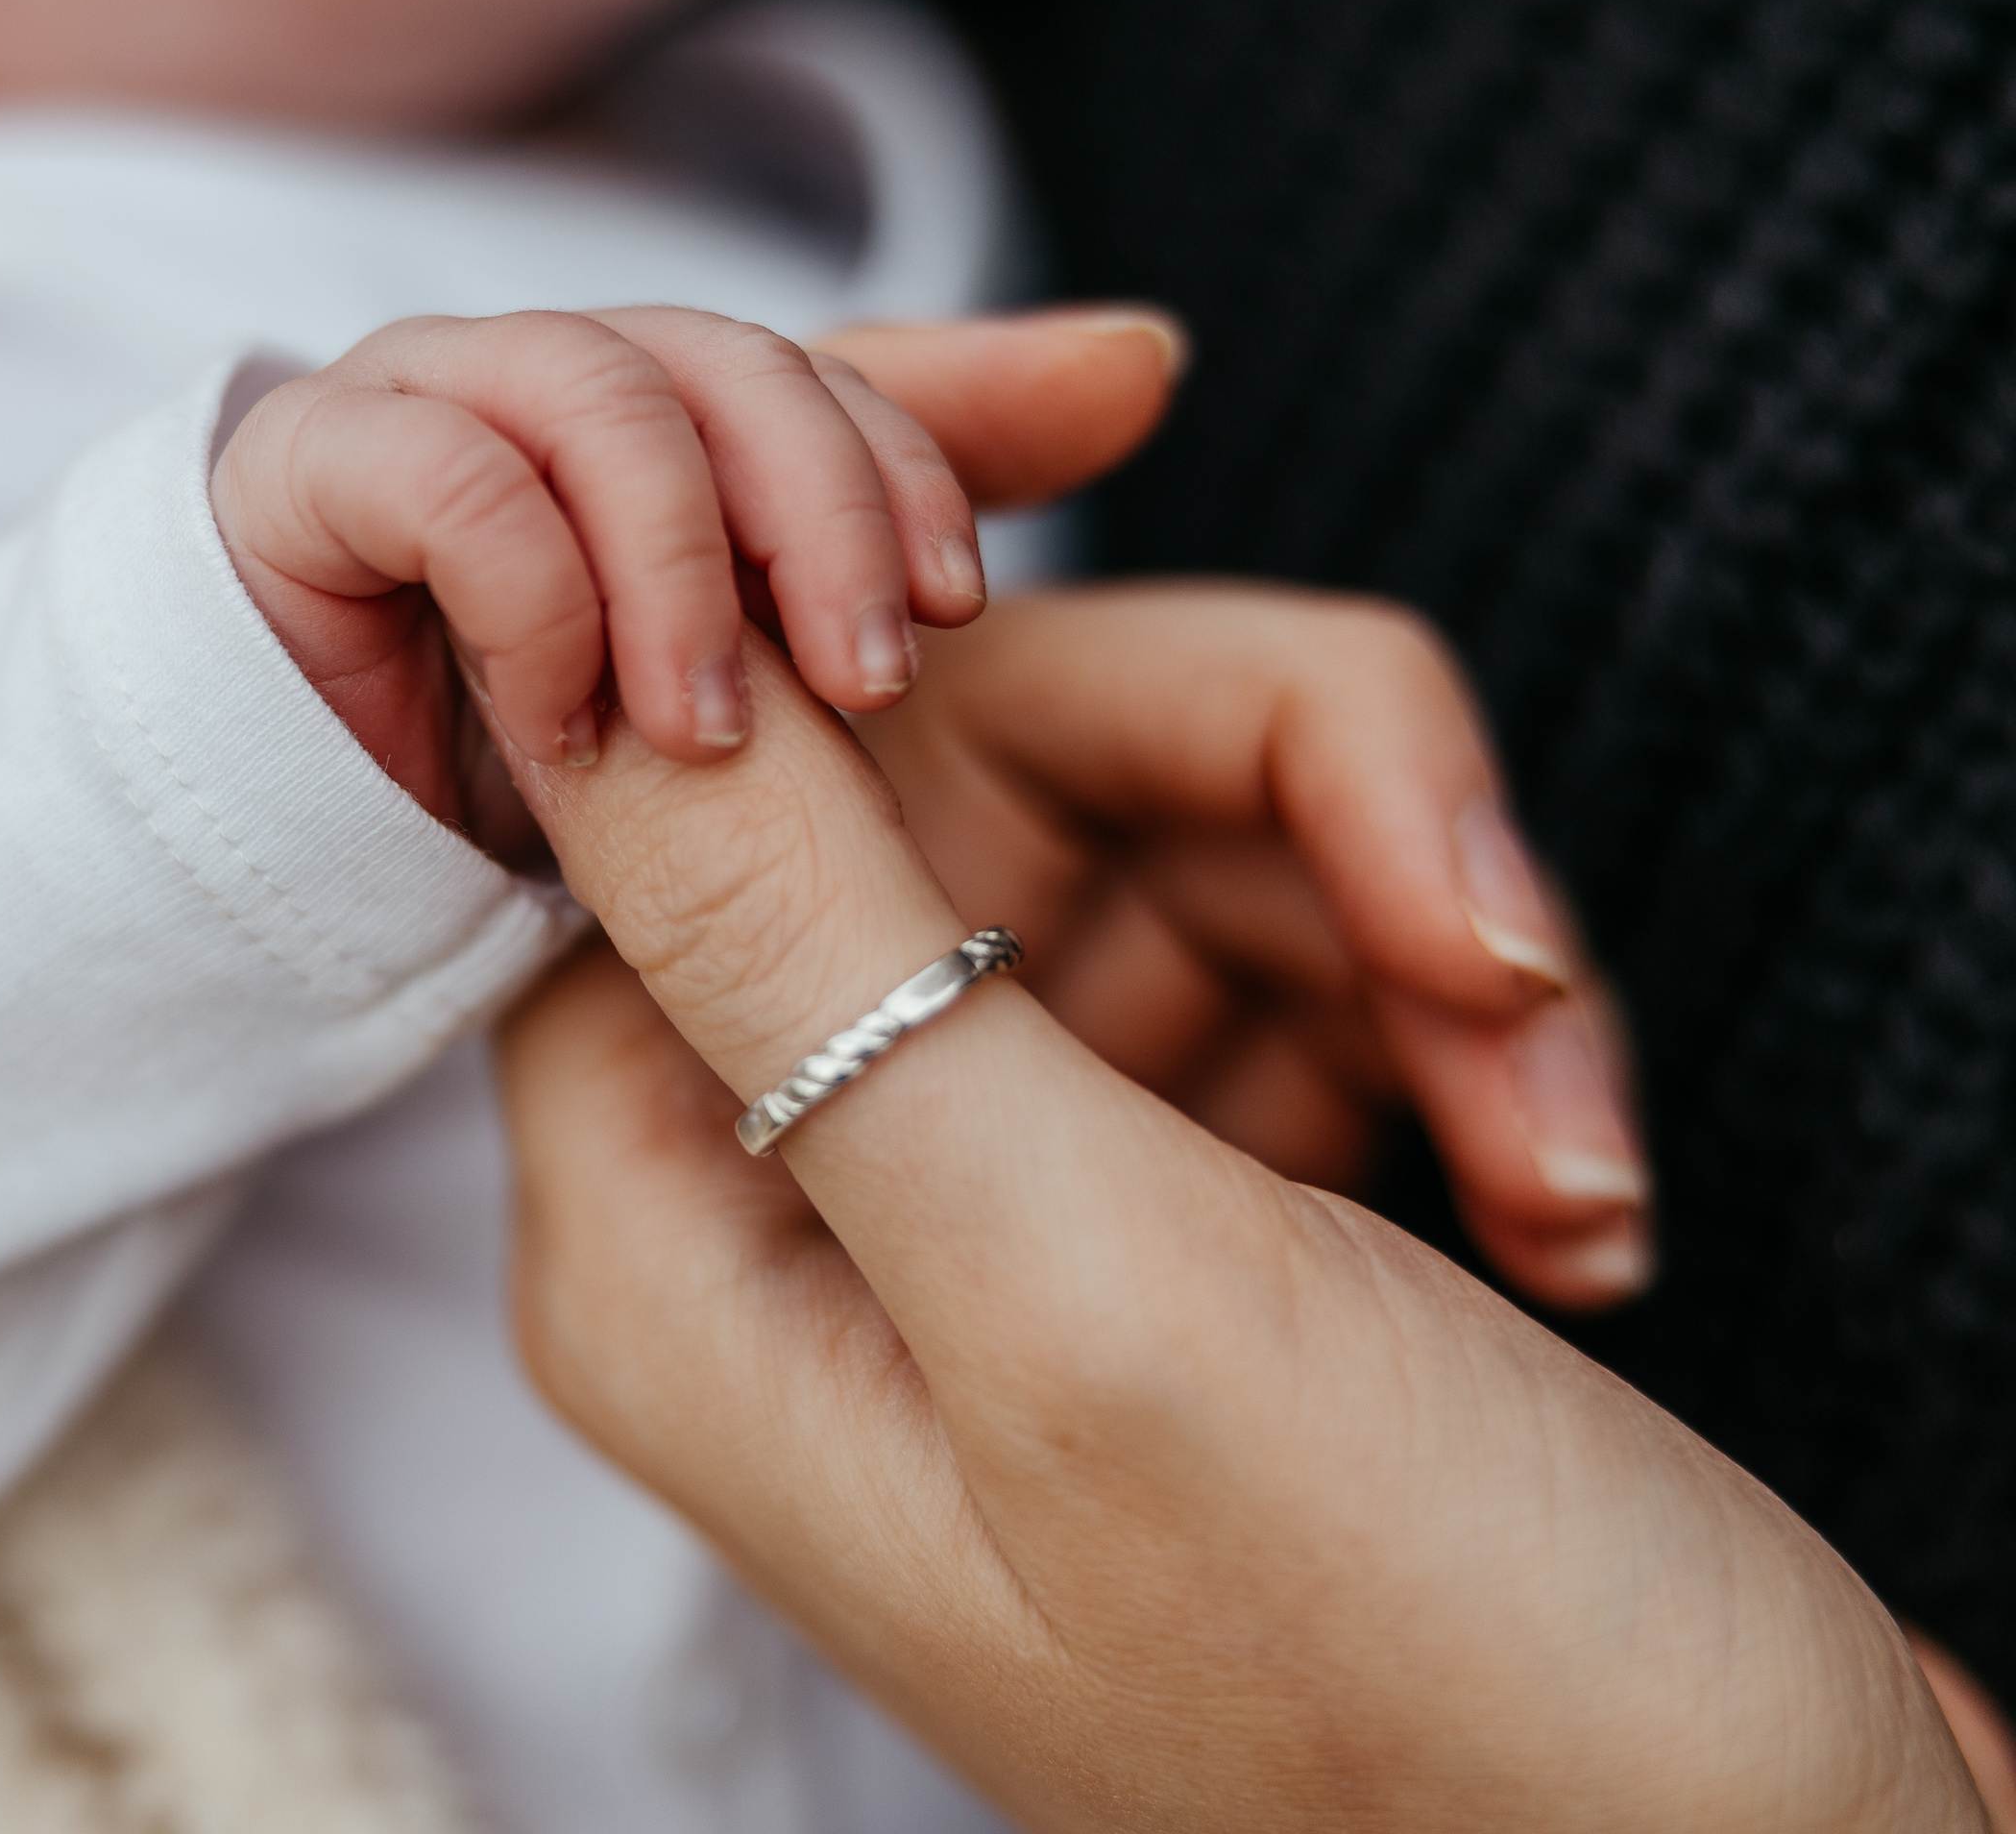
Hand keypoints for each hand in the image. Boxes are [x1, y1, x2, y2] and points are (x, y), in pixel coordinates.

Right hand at [210, 304, 1176, 822]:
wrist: (295, 814)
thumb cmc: (545, 732)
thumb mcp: (746, 670)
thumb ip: (904, 528)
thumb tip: (1158, 349)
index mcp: (678, 409)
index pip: (835, 375)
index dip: (915, 468)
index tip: (963, 606)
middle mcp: (564, 371)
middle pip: (731, 362)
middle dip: (823, 514)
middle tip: (871, 683)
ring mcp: (432, 395)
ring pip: (603, 401)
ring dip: (680, 574)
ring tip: (708, 734)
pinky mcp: (308, 460)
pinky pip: (453, 483)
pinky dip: (535, 606)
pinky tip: (561, 725)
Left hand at [487, 641, 1986, 1833]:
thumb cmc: (1429, 1701)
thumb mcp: (1090, 1297)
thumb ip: (808, 957)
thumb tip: (574, 662)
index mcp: (682, 1217)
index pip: (686, 776)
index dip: (859, 596)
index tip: (1084, 444)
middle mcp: (814, 1170)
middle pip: (992, 761)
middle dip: (1290, 800)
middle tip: (1498, 947)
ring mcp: (1015, 1166)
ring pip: (1186, 833)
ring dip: (1417, 939)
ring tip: (1564, 1138)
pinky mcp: (1193, 1176)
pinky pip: (1301, 950)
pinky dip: (1459, 1034)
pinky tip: (1570, 1196)